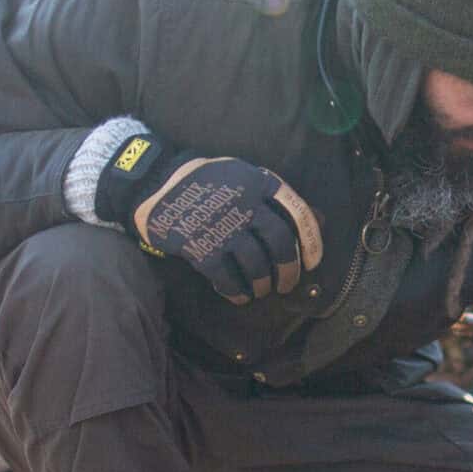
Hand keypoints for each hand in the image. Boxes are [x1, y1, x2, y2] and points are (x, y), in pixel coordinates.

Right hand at [94, 132, 322, 303]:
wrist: (156, 184)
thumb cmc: (206, 182)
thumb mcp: (242, 175)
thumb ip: (271, 195)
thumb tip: (316, 220)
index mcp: (259, 182)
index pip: (298, 212)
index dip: (311, 240)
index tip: (314, 261)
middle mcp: (245, 203)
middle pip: (280, 242)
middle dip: (288, 269)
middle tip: (287, 284)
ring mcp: (223, 226)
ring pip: (256, 263)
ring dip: (262, 283)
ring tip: (261, 290)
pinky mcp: (201, 247)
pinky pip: (226, 277)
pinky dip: (236, 291)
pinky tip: (240, 296)